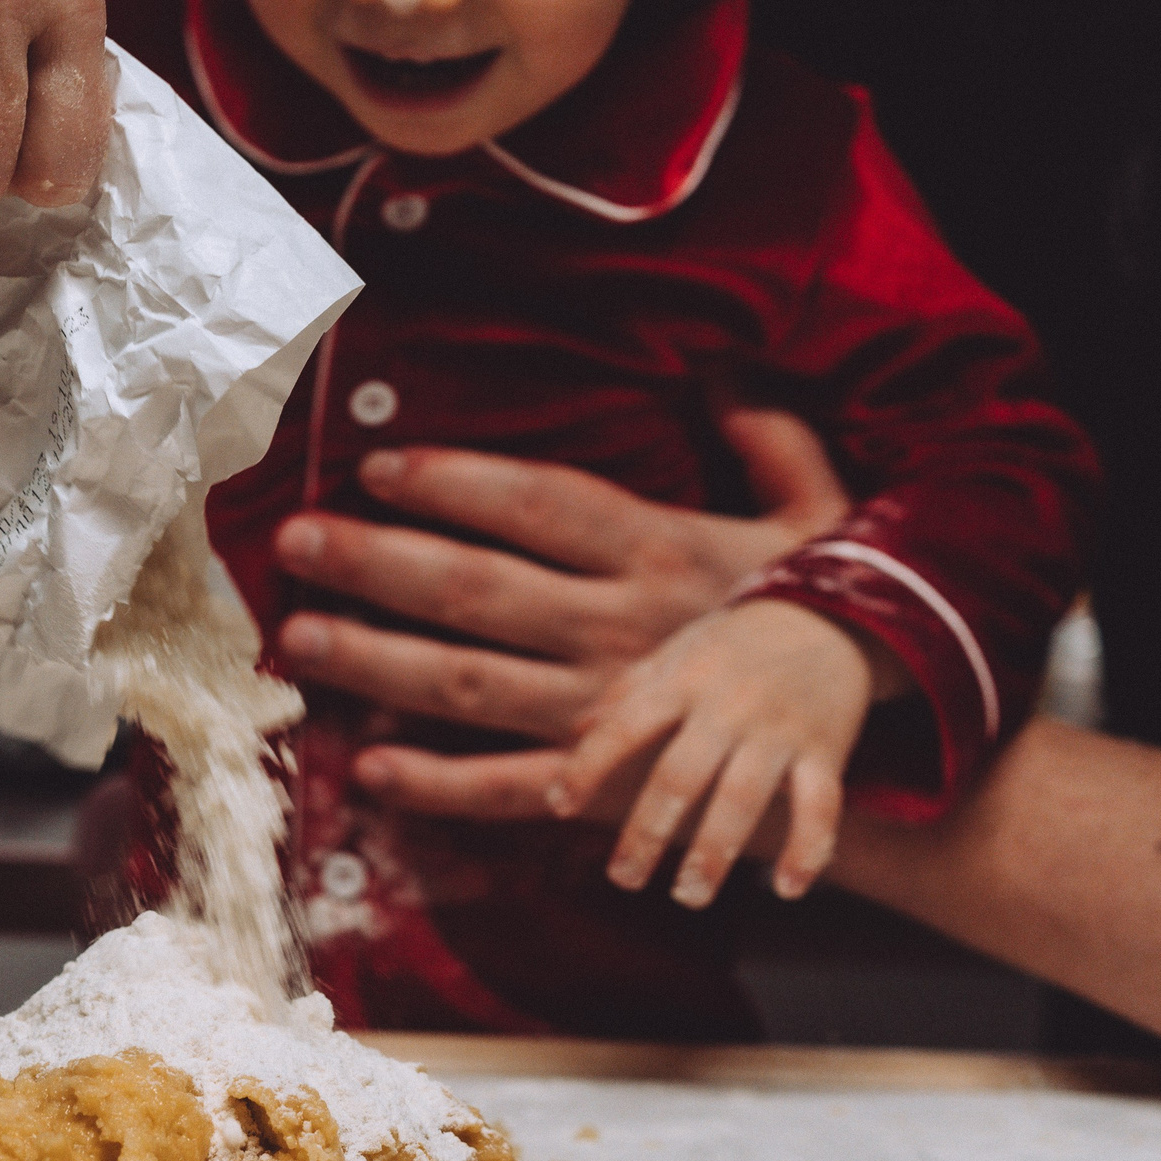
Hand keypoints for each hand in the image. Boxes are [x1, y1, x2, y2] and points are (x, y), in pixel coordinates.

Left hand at [269, 408, 851, 817]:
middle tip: (294, 542)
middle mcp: (621, 630)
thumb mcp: (818, 514)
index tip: (381, 465)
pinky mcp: (599, 790)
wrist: (865, 748)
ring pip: (469, 685)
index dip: (457, 481)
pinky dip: (434, 787)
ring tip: (300, 640)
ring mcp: (603, 715)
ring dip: (377, 664)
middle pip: (479, 590)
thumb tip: (727, 370)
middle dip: (378, 564)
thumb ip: (770, 438)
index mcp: (663, 554)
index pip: (542, 504)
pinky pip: (504, 790)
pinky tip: (367, 769)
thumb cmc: (825, 618)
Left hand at [548, 601, 904, 907]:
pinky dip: (808, 849)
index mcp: (683, 682)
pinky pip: (820, 805)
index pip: (624, 726)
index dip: (588, 765)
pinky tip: (787, 889)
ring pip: (744, 798)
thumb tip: (575, 729)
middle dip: (647, 831)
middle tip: (624, 878)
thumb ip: (629, 691)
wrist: (831, 615)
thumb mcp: (680, 651)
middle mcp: (727, 707)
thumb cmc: (738, 644)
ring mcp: (779, 729)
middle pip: (680, 776)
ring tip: (689, 895)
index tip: (560, 806)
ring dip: (715, 853)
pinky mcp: (826, 748)